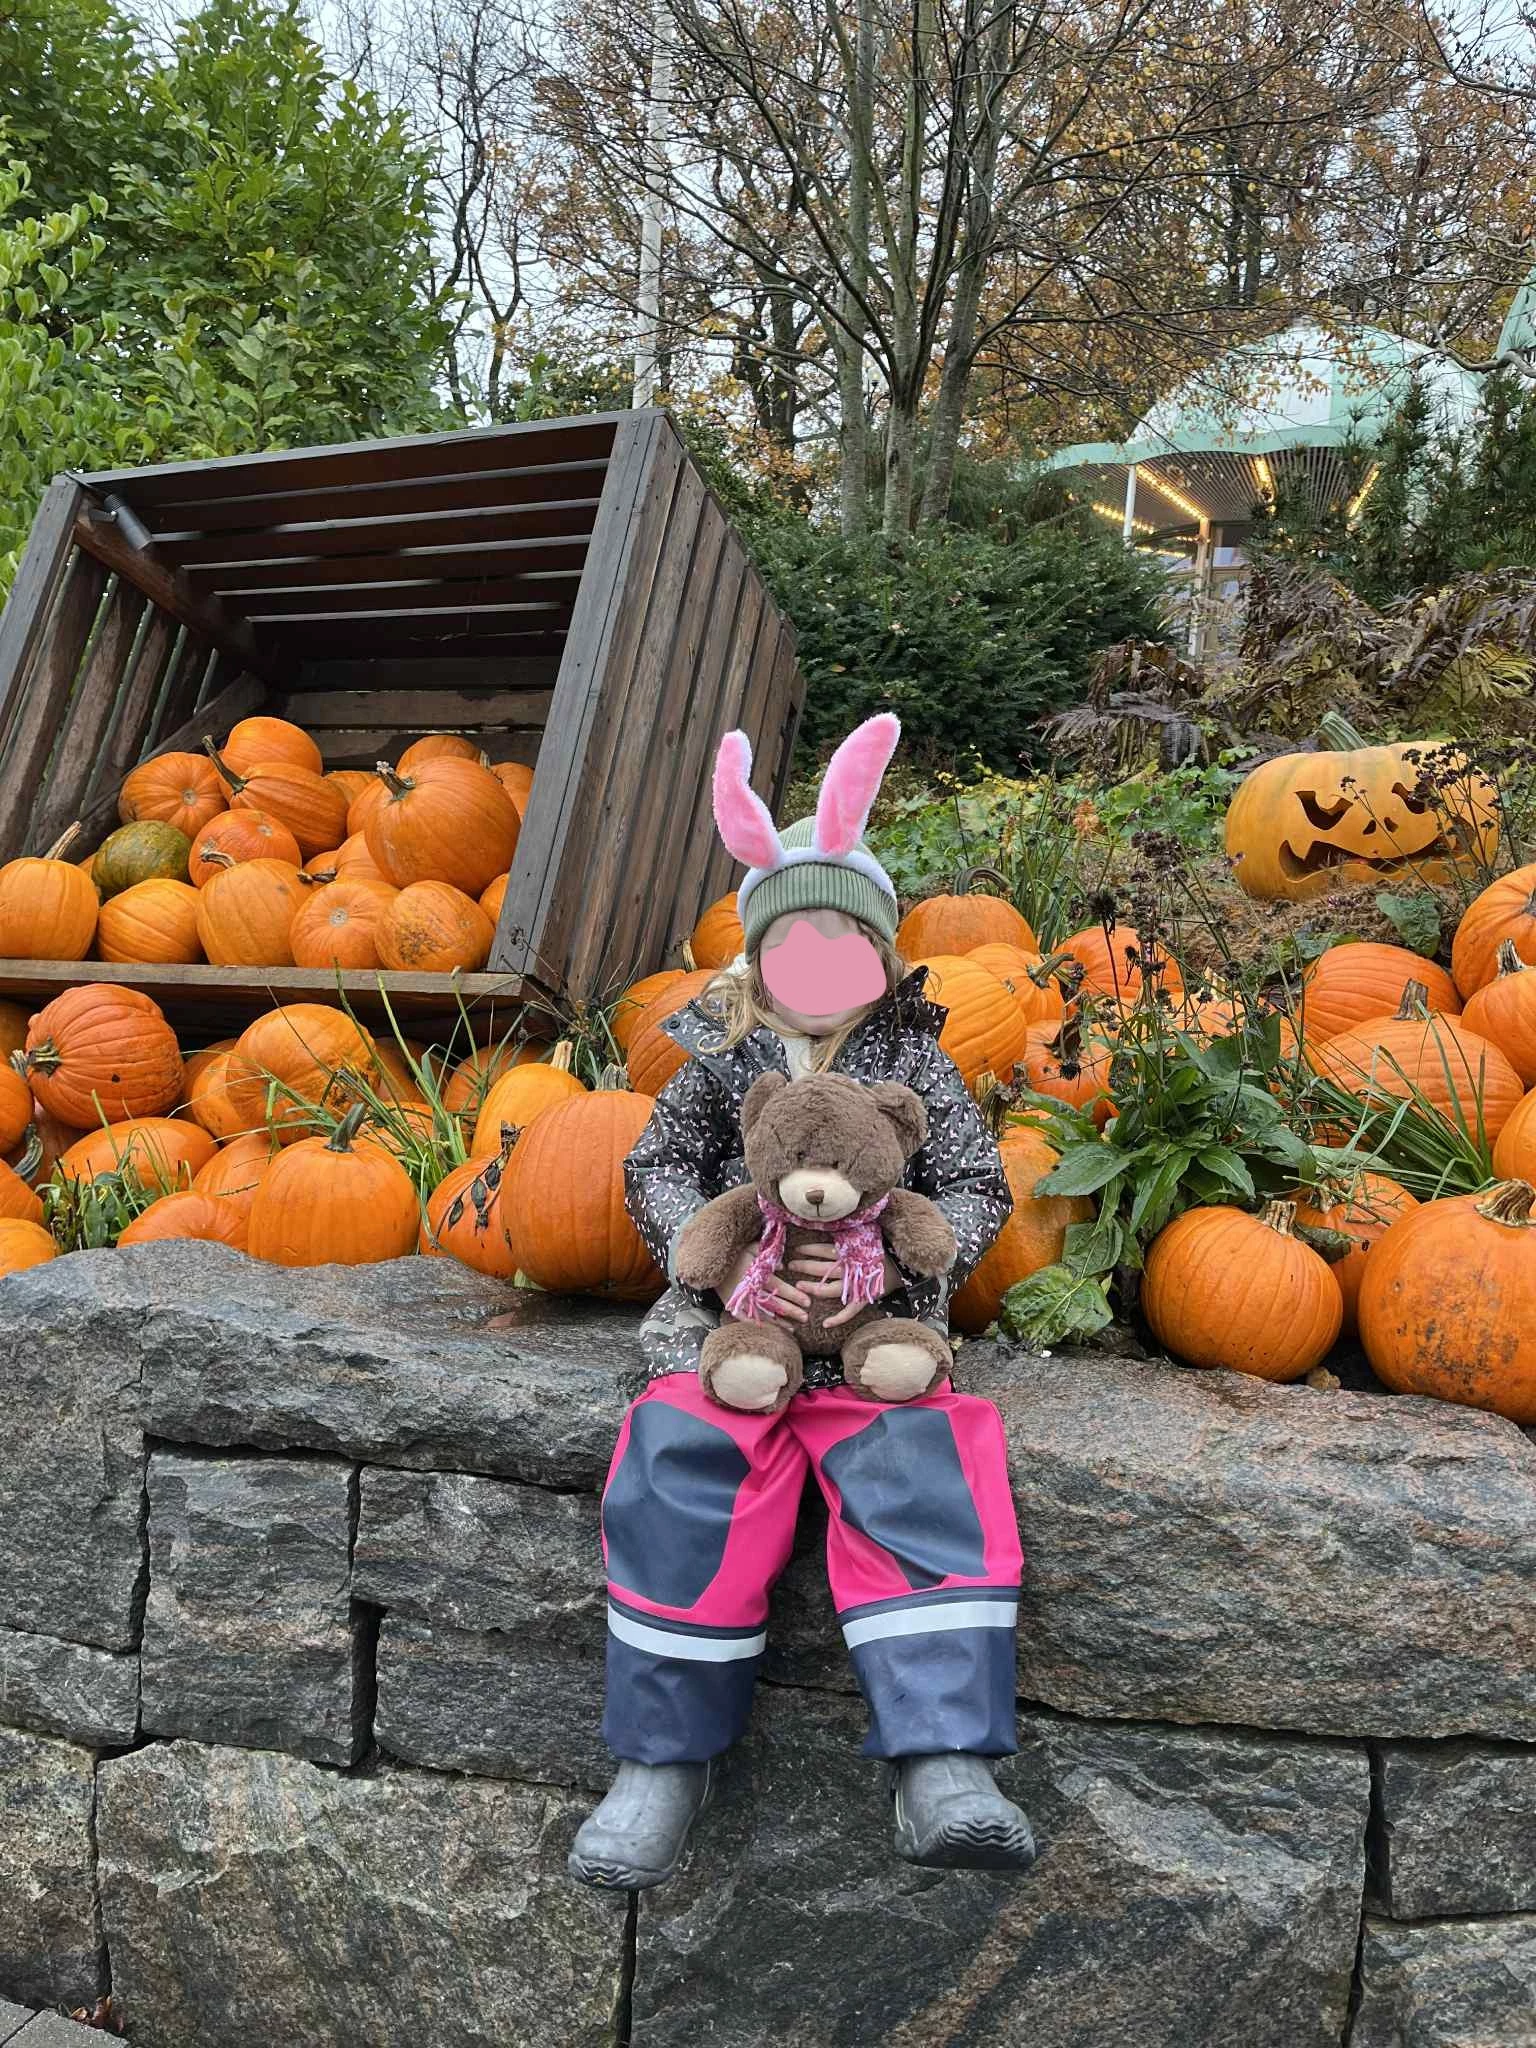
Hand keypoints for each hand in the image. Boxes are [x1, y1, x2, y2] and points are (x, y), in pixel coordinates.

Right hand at [720, 1242, 812, 1322]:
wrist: (709, 1263)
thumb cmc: (734, 1254)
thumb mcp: (750, 1247)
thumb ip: (767, 1254)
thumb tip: (783, 1265)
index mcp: (756, 1274)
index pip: (779, 1287)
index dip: (794, 1295)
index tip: (807, 1302)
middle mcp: (749, 1288)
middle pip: (774, 1302)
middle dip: (791, 1311)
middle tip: (805, 1317)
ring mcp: (740, 1299)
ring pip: (762, 1313)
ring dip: (778, 1321)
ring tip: (793, 1328)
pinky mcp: (732, 1305)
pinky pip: (746, 1318)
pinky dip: (758, 1324)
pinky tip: (771, 1328)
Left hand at [787, 1241, 901, 1328]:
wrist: (901, 1268)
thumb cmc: (878, 1252)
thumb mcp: (862, 1240)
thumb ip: (845, 1239)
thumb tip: (826, 1227)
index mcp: (851, 1253)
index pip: (824, 1250)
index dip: (809, 1250)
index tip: (796, 1249)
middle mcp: (851, 1269)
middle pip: (823, 1269)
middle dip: (805, 1267)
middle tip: (791, 1265)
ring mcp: (856, 1286)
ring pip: (830, 1289)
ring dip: (814, 1289)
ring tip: (799, 1286)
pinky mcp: (863, 1300)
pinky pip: (849, 1312)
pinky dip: (838, 1319)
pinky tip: (824, 1324)